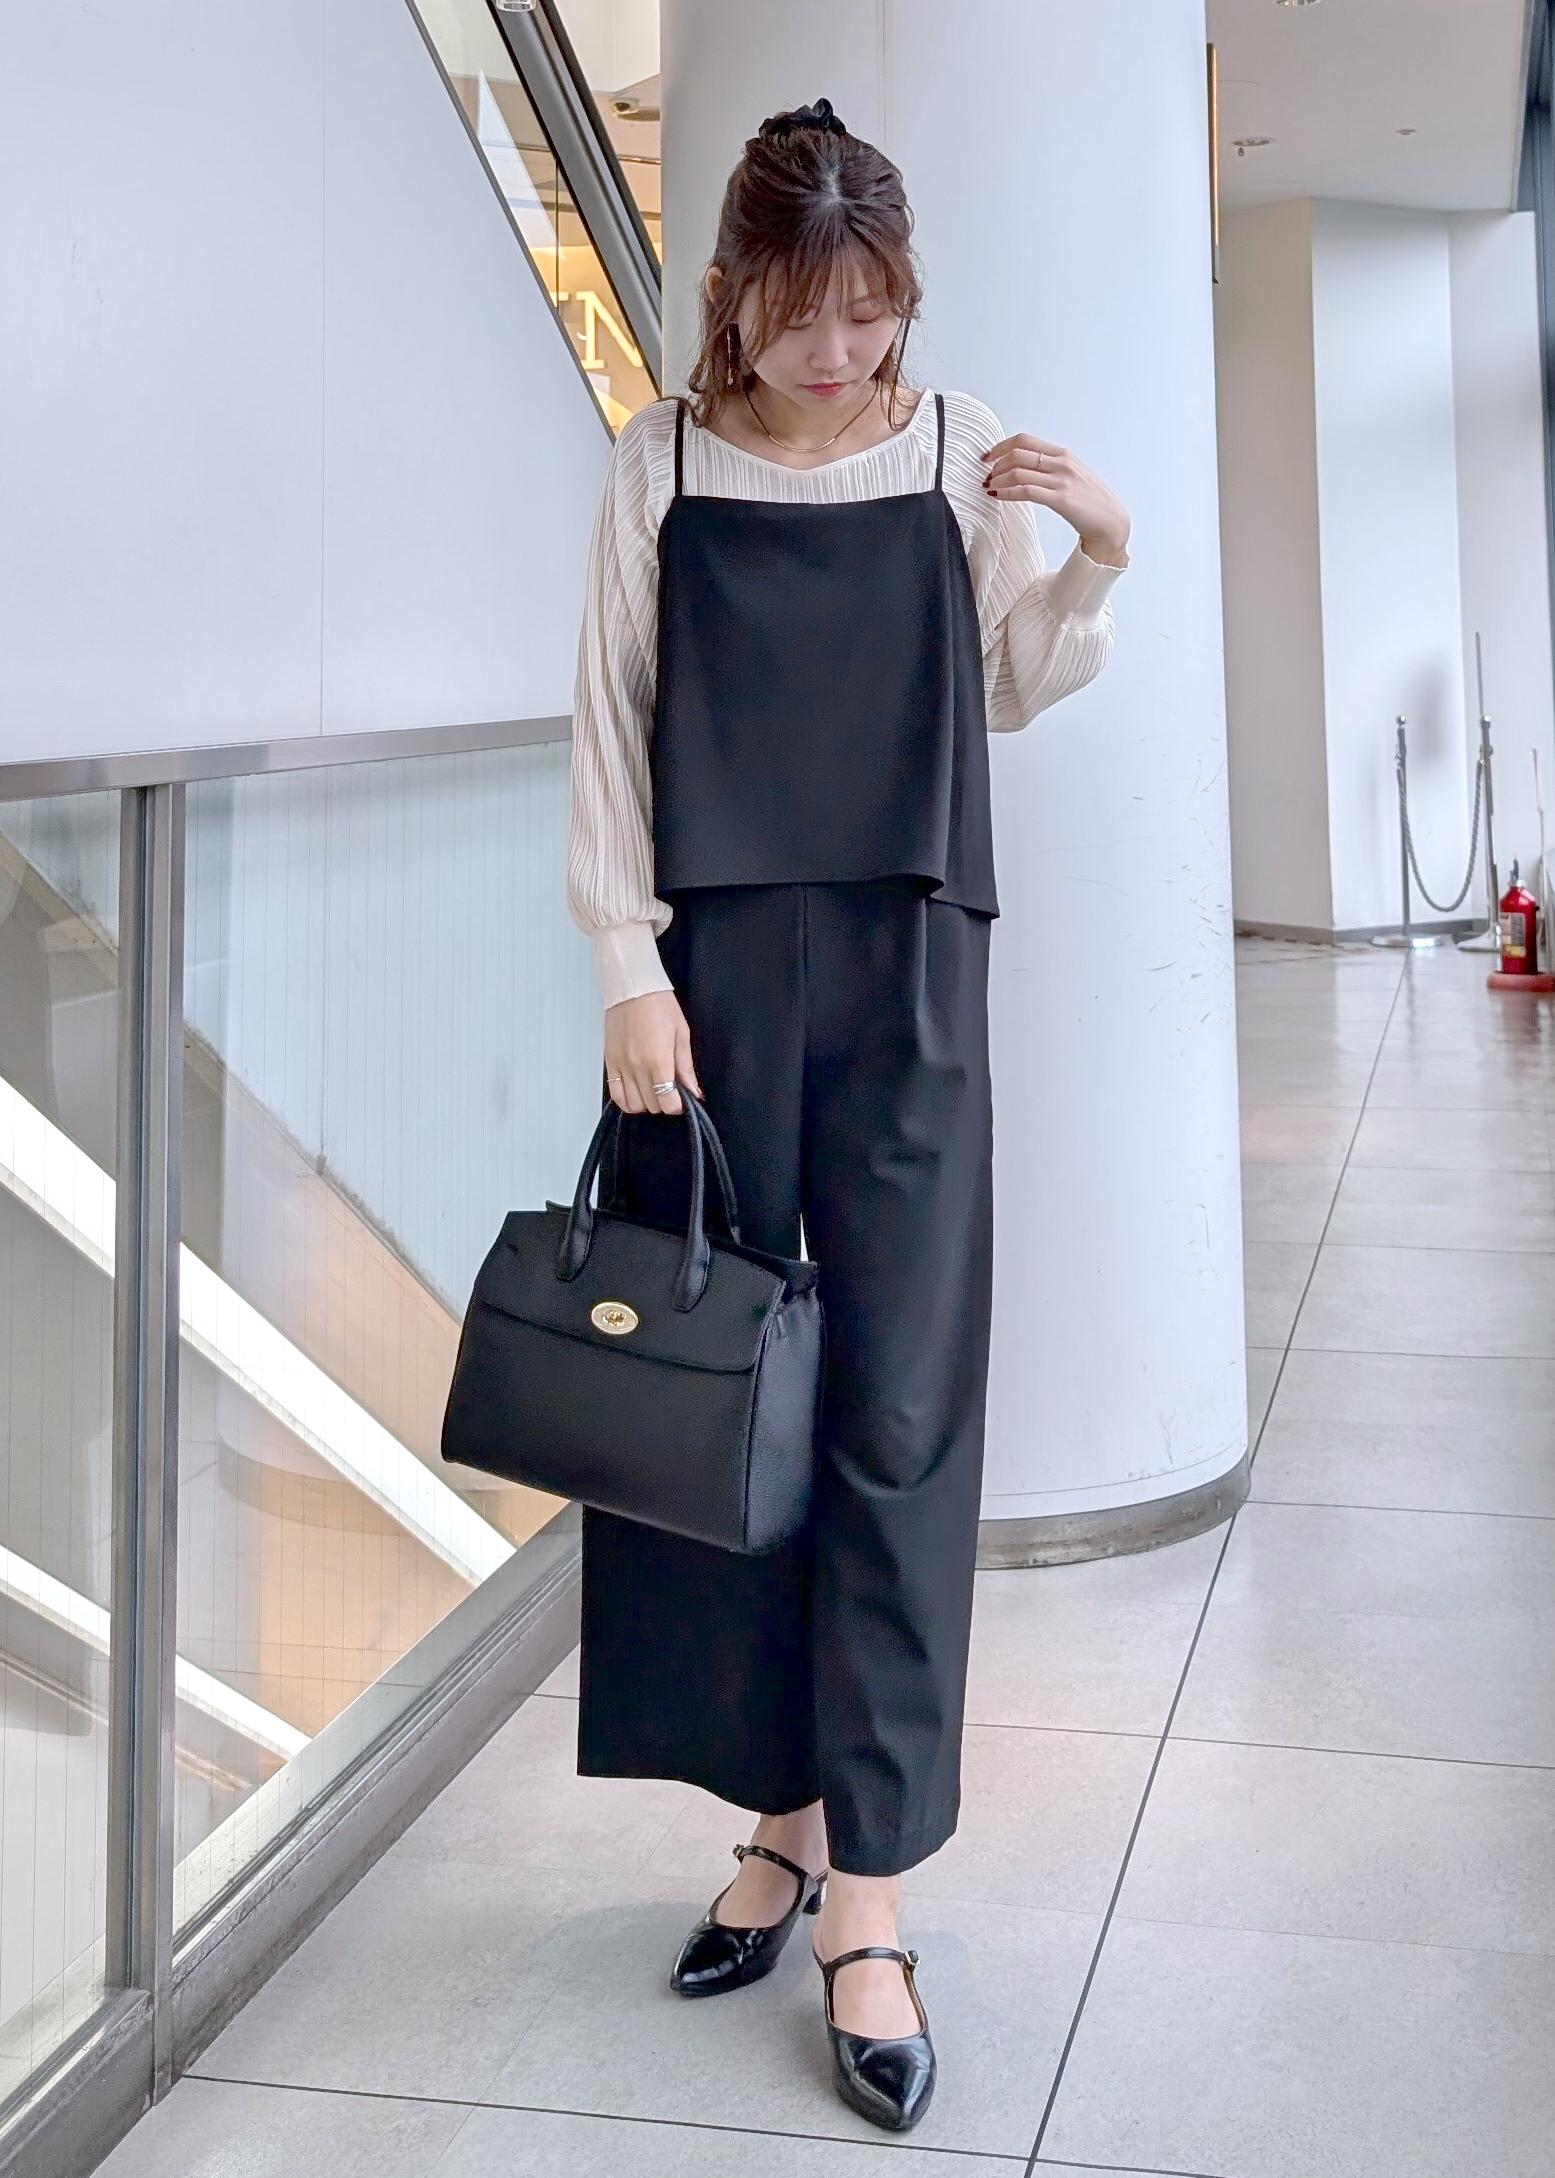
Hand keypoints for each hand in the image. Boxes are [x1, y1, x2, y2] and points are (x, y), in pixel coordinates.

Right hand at [603, 989, 702, 1116]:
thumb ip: (686, 1067)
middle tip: (669, 1089)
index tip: (681, 1098)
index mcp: (659, 1061)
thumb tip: (694, 1092)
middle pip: (652, 1105)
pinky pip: (615, 1094)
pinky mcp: (609, 1062)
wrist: (632, 988)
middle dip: (664, 1102)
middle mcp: (638, 1068)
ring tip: (652, 1089)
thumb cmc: (660, 1006)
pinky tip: (636, 1092)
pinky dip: (626, 1100)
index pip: (668, 1103)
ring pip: (632, 1104)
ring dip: (645, 1102)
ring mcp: (621, 1067)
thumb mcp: (681, 1034)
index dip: (677, 1105)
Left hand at [983, 432, 1130, 565]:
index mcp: (1063, 454)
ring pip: (1018, 471)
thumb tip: (1022, 467)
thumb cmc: (1090, 502)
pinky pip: (1026, 491)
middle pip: (1018, 453)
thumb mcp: (1071, 475)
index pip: (1024, 440)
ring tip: (989, 486)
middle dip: (995, 463)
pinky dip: (1006, 492)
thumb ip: (1050, 468)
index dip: (1001, 446)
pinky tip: (997, 495)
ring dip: (998, 479)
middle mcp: (1062, 463)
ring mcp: (1062, 480)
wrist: (1110, 522)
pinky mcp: (1061, 499)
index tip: (987, 457)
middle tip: (986, 475)